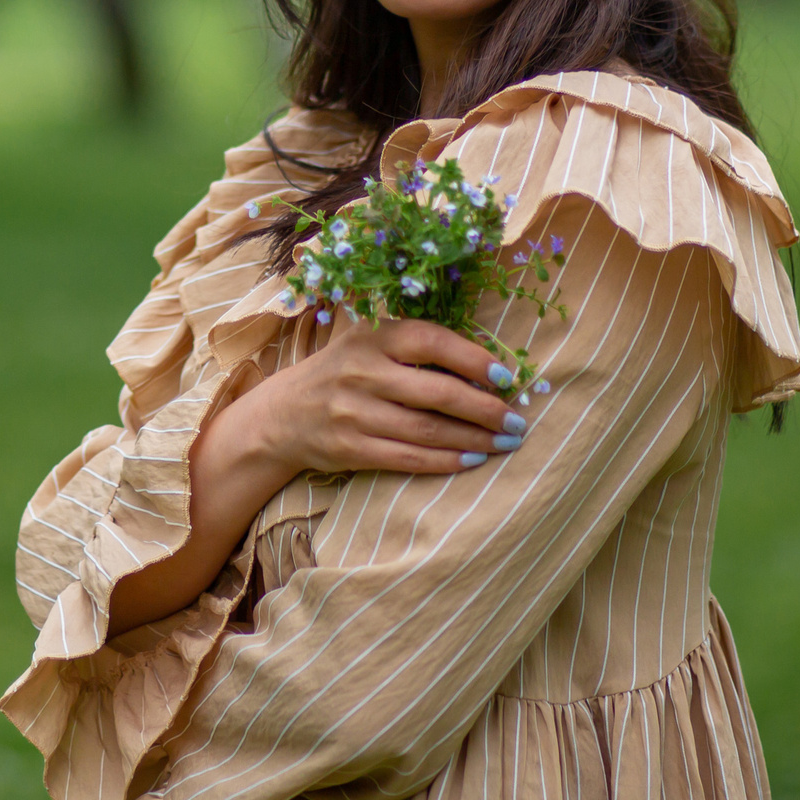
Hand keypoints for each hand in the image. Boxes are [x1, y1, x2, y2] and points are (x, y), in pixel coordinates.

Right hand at [107, 315, 530, 634]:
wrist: (280, 414)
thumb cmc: (343, 371)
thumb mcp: (368, 341)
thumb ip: (415, 344)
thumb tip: (490, 363)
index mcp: (372, 337)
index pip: (431, 341)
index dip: (473, 359)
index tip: (508, 377)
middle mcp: (361, 372)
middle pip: (435, 393)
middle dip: (484, 409)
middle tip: (518, 420)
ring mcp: (353, 413)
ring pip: (425, 431)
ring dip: (473, 439)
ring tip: (506, 442)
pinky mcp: (349, 448)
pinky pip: (406, 458)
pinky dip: (444, 462)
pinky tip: (473, 460)